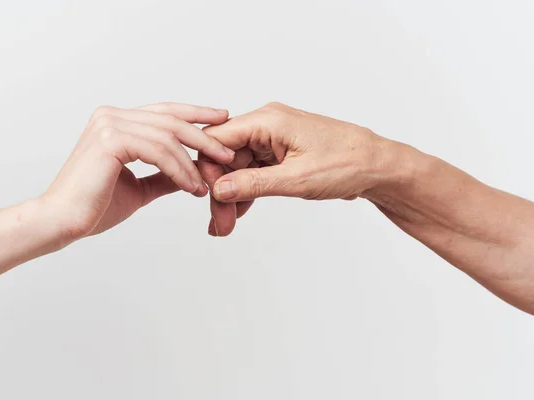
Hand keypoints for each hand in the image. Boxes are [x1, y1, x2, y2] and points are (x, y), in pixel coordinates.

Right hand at [43, 103, 234, 241]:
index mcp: (115, 122)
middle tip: (228, 152)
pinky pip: (159, 151)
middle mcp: (111, 116)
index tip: (223, 118)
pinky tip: (190, 186)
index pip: (164, 112)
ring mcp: (109, 124)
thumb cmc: (93, 207)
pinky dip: (179, 170)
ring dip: (193, 162)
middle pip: (171, 120)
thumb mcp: (140, 188)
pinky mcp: (110, 140)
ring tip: (207, 183)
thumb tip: (192, 174)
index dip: (196, 114)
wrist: (61, 222)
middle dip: (204, 135)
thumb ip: (163, 176)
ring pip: (168, 136)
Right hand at [198, 102, 396, 235]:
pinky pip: (253, 171)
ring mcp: (273, 139)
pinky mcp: (281, 153)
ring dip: (231, 195)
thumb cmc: (348, 162)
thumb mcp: (297, 178)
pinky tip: (238, 212)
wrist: (378, 166)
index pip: (217, 139)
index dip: (206, 168)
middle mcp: (267, 125)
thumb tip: (219, 189)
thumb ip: (254, 184)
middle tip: (220, 223)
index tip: (207, 197)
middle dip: (220, 190)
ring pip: (238, 167)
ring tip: (225, 225)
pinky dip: (246, 191)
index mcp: (268, 120)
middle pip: (225, 157)